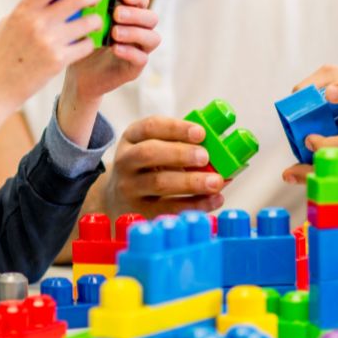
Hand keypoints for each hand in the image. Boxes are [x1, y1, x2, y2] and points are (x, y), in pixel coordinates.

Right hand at [0, 0, 105, 117]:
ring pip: (89, 22)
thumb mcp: (7, 25)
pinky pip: (86, 46)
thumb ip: (28, 10)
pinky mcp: (57, 62)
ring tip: (93, 22)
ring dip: (95, 20)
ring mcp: (49, 43)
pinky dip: (89, 42)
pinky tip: (84, 43)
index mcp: (23, 10)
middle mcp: (37, 23)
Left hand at [56, 0, 159, 147]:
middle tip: (117, 14)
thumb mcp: (85, 23)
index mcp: (130, 16)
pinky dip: (130, 52)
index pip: (142, 1)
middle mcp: (139, 30)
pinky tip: (116, 48)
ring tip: (115, 32)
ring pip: (153, 38)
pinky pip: (142, 59)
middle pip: (151, 18)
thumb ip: (91, 9)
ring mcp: (139, 49)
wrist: (78, 74)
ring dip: (135, 32)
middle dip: (136, 14)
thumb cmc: (84, 43)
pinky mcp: (135, 67)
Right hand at [100, 116, 226, 219]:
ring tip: (216, 182)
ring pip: (159, 183)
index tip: (201, 133)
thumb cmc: (146, 167)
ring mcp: (129, 187)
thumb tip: (220, 153)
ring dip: (191, 182)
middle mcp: (126, 161)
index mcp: (132, 137)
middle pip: (149, 153)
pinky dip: (194, 205)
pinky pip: (169, 208)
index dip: (177, 128)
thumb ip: (181, 145)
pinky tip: (214, 200)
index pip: (151, 127)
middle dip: (180, 154)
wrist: (117, 197)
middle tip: (205, 157)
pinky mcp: (139, 210)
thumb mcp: (154, 147)